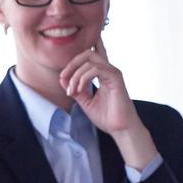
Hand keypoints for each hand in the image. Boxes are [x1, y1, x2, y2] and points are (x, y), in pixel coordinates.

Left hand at [58, 41, 156, 168]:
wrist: (120, 129)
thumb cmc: (107, 116)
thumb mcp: (85, 101)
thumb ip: (75, 89)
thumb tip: (62, 79)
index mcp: (102, 74)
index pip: (93, 55)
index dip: (76, 58)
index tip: (62, 76)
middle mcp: (108, 71)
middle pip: (88, 53)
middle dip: (71, 64)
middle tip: (63, 79)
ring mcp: (113, 73)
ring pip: (89, 60)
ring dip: (75, 74)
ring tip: (72, 90)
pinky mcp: (116, 78)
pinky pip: (95, 69)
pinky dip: (83, 78)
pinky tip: (79, 90)